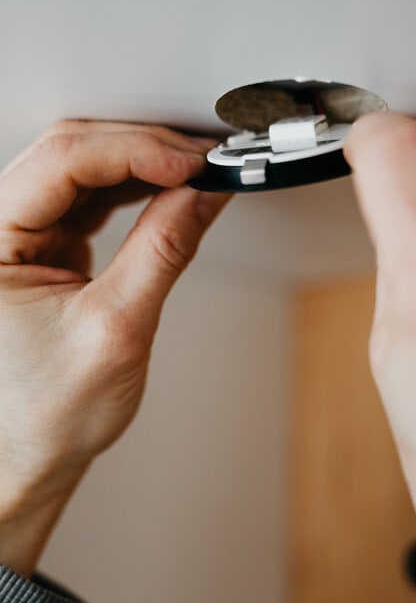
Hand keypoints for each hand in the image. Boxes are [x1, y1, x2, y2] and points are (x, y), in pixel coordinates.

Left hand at [0, 120, 229, 575]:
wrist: (31, 452)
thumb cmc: (46, 412)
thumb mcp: (116, 328)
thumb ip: (163, 251)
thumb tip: (203, 196)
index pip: (61, 163)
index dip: (134, 152)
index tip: (192, 163)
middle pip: (72, 154)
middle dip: (144, 151)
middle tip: (206, 162)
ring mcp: (22, 236)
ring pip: (86, 171)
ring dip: (145, 167)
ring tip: (198, 175)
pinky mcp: (48, 248)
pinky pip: (94, 200)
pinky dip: (138, 192)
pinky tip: (172, 193)